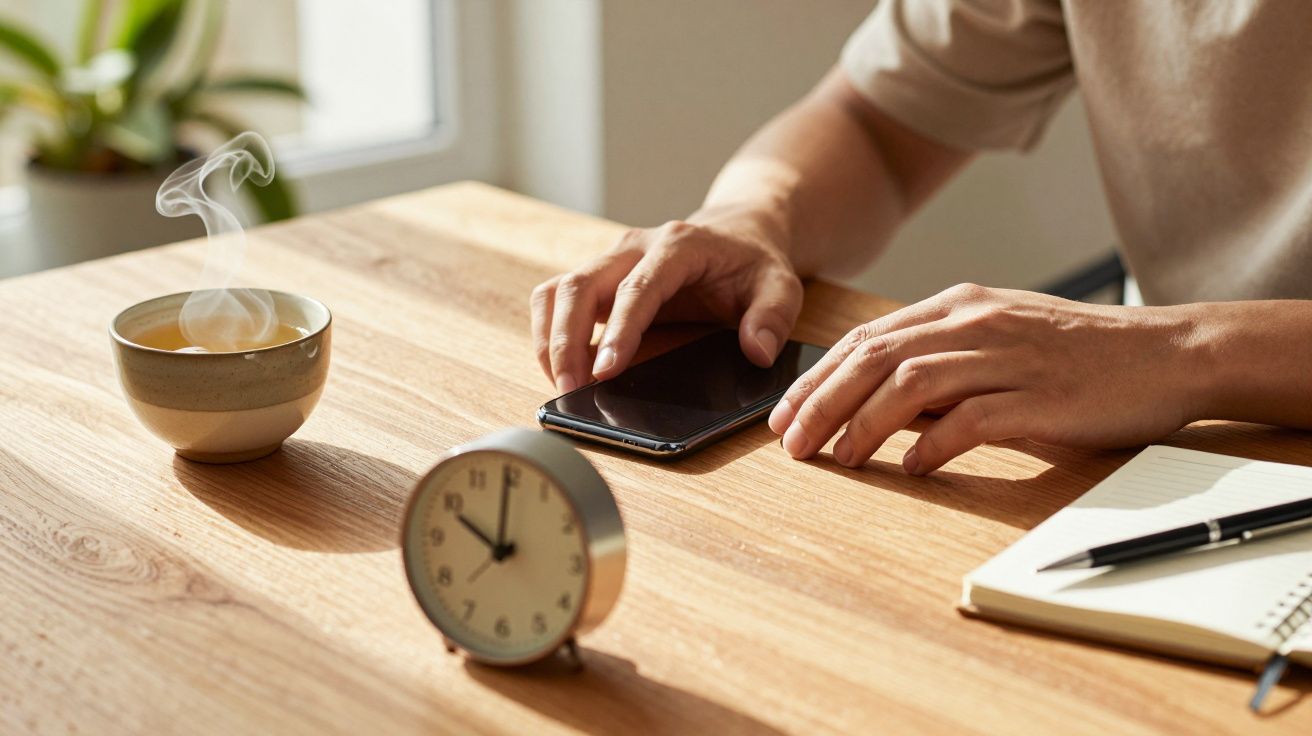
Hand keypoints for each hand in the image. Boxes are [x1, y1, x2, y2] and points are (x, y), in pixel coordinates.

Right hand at [529, 205, 803, 391]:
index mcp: (678, 246)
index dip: (618, 330)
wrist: (737, 234)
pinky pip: (557, 298)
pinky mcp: (598, 277)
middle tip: (569, 389)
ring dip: (550, 338)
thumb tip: (756, 352)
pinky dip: (549, 332)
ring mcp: (610, 260)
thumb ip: (773, 318)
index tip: (605, 371)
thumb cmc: (753, 264)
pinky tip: (560, 367)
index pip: (637, 288)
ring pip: (558, 290)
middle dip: (566, 339)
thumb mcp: (781, 286)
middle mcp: (634, 247)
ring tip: (560, 384)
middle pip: (580, 285)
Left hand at [767, 284, 1207, 474]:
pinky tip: (912, 466)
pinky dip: (935, 443)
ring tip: (838, 458)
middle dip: (821, 402)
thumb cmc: (1077, 353)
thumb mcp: (998, 337)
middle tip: (791, 443)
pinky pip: (974, 419)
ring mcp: (1008, 357)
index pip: (866, 338)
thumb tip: (878, 401)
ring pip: (912, 383)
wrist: (1167, 353)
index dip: (817, 377)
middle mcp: (975, 323)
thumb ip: (940, 359)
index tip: (784, 413)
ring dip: (864, 423)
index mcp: (959, 305)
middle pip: (875, 358)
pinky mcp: (1041, 396)